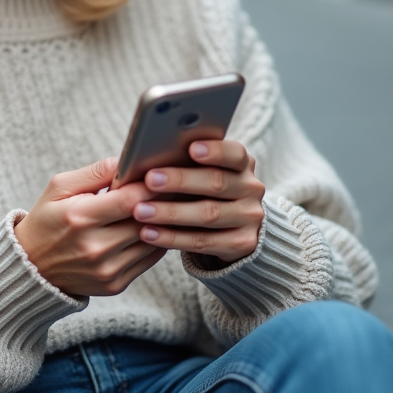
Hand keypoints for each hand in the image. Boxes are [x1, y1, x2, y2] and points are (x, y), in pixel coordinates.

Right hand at [14, 157, 167, 297]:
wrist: (31, 266)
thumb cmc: (47, 219)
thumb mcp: (60, 187)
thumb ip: (95, 172)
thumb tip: (127, 161)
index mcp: (80, 218)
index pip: (130, 200)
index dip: (150, 186)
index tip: (162, 174)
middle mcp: (95, 247)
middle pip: (146, 220)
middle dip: (162, 201)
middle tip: (173, 185)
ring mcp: (106, 270)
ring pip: (153, 241)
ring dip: (163, 222)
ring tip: (169, 204)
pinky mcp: (115, 285)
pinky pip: (149, 260)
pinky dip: (156, 241)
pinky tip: (156, 227)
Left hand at [132, 140, 265, 266]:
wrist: (233, 229)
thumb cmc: (204, 191)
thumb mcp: (203, 173)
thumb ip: (186, 163)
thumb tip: (147, 156)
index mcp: (242, 164)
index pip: (234, 153)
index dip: (215, 151)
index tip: (191, 148)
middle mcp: (251, 189)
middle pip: (217, 182)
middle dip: (180, 181)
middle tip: (150, 180)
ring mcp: (250, 218)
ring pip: (208, 214)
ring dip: (170, 213)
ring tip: (140, 211)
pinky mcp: (242, 244)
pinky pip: (203, 242)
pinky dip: (172, 238)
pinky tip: (148, 233)